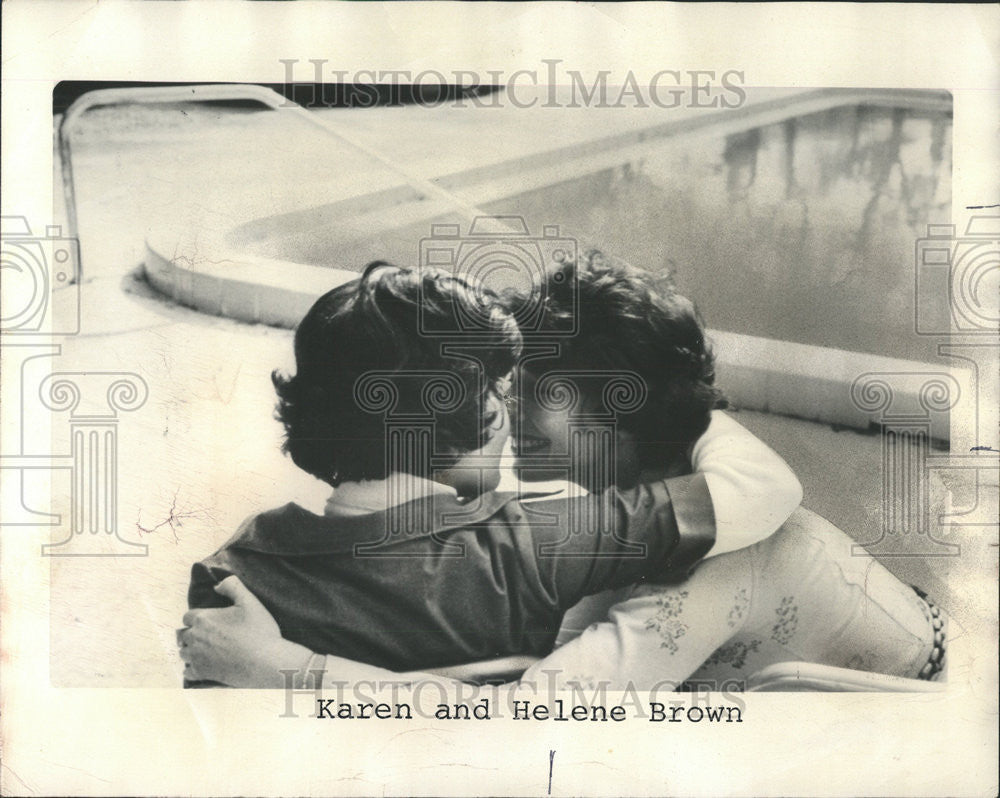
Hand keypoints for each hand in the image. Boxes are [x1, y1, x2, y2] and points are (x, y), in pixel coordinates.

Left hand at [179, 576, 312, 686]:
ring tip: (204, 651)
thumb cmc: (258, 631)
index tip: (209, 622)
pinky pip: (187, 672)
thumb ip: (233, 586)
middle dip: (193, 635)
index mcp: (203, 618)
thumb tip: (217, 585)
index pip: (188, 617)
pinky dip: (192, 669)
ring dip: (191, 651)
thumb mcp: (249, 601)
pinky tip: (202, 666)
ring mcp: (197, 657)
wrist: (265, 662)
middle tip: (209, 637)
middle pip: (184, 635)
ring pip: (184, 653)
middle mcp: (195, 637)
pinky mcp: (201, 673)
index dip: (197, 618)